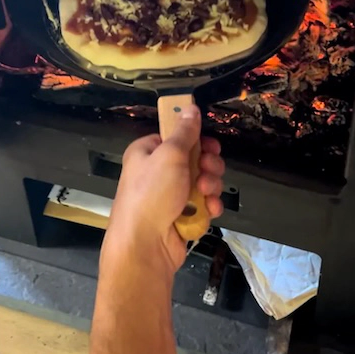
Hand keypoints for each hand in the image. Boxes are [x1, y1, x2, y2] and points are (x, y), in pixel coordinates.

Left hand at [101, 105, 224, 276]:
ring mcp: (170, 196)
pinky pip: (203, 204)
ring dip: (210, 186)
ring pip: (203, 181)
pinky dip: (209, 206)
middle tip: (207, 170)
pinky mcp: (181, 216)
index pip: (176, 137)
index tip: (209, 145)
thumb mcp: (170, 155)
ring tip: (205, 193)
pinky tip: (210, 209)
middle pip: (195, 159)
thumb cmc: (151, 194)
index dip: (196, 140)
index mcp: (147, 152)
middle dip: (208, 165)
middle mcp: (157, 172)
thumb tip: (190, 107)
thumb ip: (185, 132)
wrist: (144, 246)